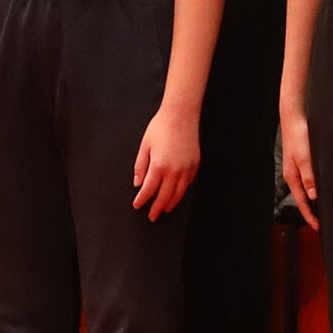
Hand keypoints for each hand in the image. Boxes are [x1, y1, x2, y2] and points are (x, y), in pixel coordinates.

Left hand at [130, 100, 200, 218]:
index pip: (149, 189)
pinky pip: (188, 184)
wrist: (180, 115)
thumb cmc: (160, 128)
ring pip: (179, 193)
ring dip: (171, 203)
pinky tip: (176, 195)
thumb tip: (138, 183)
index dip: (142, 200)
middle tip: (152, 216)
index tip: (137, 205)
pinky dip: (181, 192)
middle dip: (157, 208)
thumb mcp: (144, 146)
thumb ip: (140, 166)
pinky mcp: (195, 165)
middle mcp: (174, 170)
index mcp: (158, 165)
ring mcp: (187, 169)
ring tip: (164, 210)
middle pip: (164, 196)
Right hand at [275, 102, 318, 222]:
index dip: (310, 216)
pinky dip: (316, 189)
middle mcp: (294, 175)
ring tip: (325, 211)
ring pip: (307, 190)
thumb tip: (314, 196)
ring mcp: (298, 169)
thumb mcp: (306, 157)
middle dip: (312, 212)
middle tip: (323, 223)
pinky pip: (310, 181)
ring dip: (315, 202)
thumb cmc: (299, 136)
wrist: (295, 117)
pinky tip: (323, 189)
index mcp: (293, 177)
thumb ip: (309, 176)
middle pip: (304, 199)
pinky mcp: (303, 162)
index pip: (302, 202)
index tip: (318, 228)